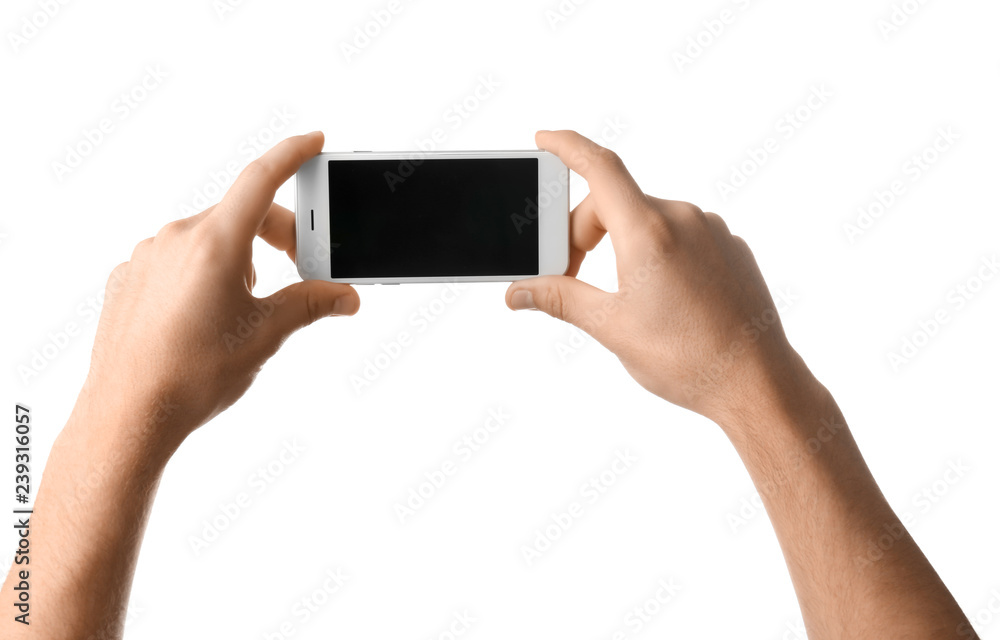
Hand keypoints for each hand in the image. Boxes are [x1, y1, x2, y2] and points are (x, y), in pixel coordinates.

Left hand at [82, 132, 358, 446]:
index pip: (260, 178)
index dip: (292, 154)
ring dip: (239, 259)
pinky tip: (206, 316)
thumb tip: (345, 295)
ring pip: (209, 239)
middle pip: (241, 214)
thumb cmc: (193, 374)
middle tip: (302, 269)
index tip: (313, 141)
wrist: (128, 414)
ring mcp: (148, 256)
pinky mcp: (129, 277)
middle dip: (278, 235)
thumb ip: (311, 304)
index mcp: (215, 242)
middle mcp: (177, 237)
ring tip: (246, 309)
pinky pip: (176, 260)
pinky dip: (202, 273)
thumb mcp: (266, 335)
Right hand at [507, 130, 812, 425]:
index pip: (600, 167)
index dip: (566, 147)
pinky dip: (654, 250)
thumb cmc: (690, 359)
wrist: (756, 382)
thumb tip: (520, 292)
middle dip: (583, 233)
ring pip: (646, 218)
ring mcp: (711, 230)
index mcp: (648, 233)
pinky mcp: (729, 245)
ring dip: (621, 243)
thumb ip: (561, 298)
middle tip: (571, 276)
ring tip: (621, 295)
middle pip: (615, 201)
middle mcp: (682, 219)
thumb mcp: (612, 327)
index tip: (544, 139)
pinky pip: (679, 233)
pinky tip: (658, 295)